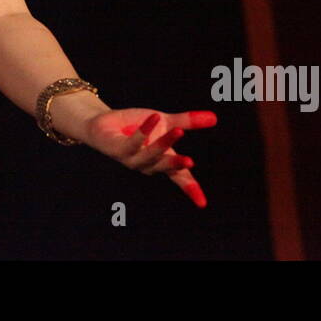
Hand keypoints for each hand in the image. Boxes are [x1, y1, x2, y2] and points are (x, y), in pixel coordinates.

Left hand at [82, 107, 216, 207]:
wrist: (105, 122)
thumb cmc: (137, 126)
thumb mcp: (166, 122)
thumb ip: (188, 122)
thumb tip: (214, 117)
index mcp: (162, 162)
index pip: (180, 179)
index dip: (191, 189)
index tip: (202, 203)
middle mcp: (148, 165)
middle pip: (165, 168)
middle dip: (176, 165)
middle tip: (190, 161)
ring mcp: (132, 160)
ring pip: (150, 155)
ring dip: (164, 143)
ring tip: (178, 130)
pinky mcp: (118, 150)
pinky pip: (133, 142)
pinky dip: (144, 130)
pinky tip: (154, 117)